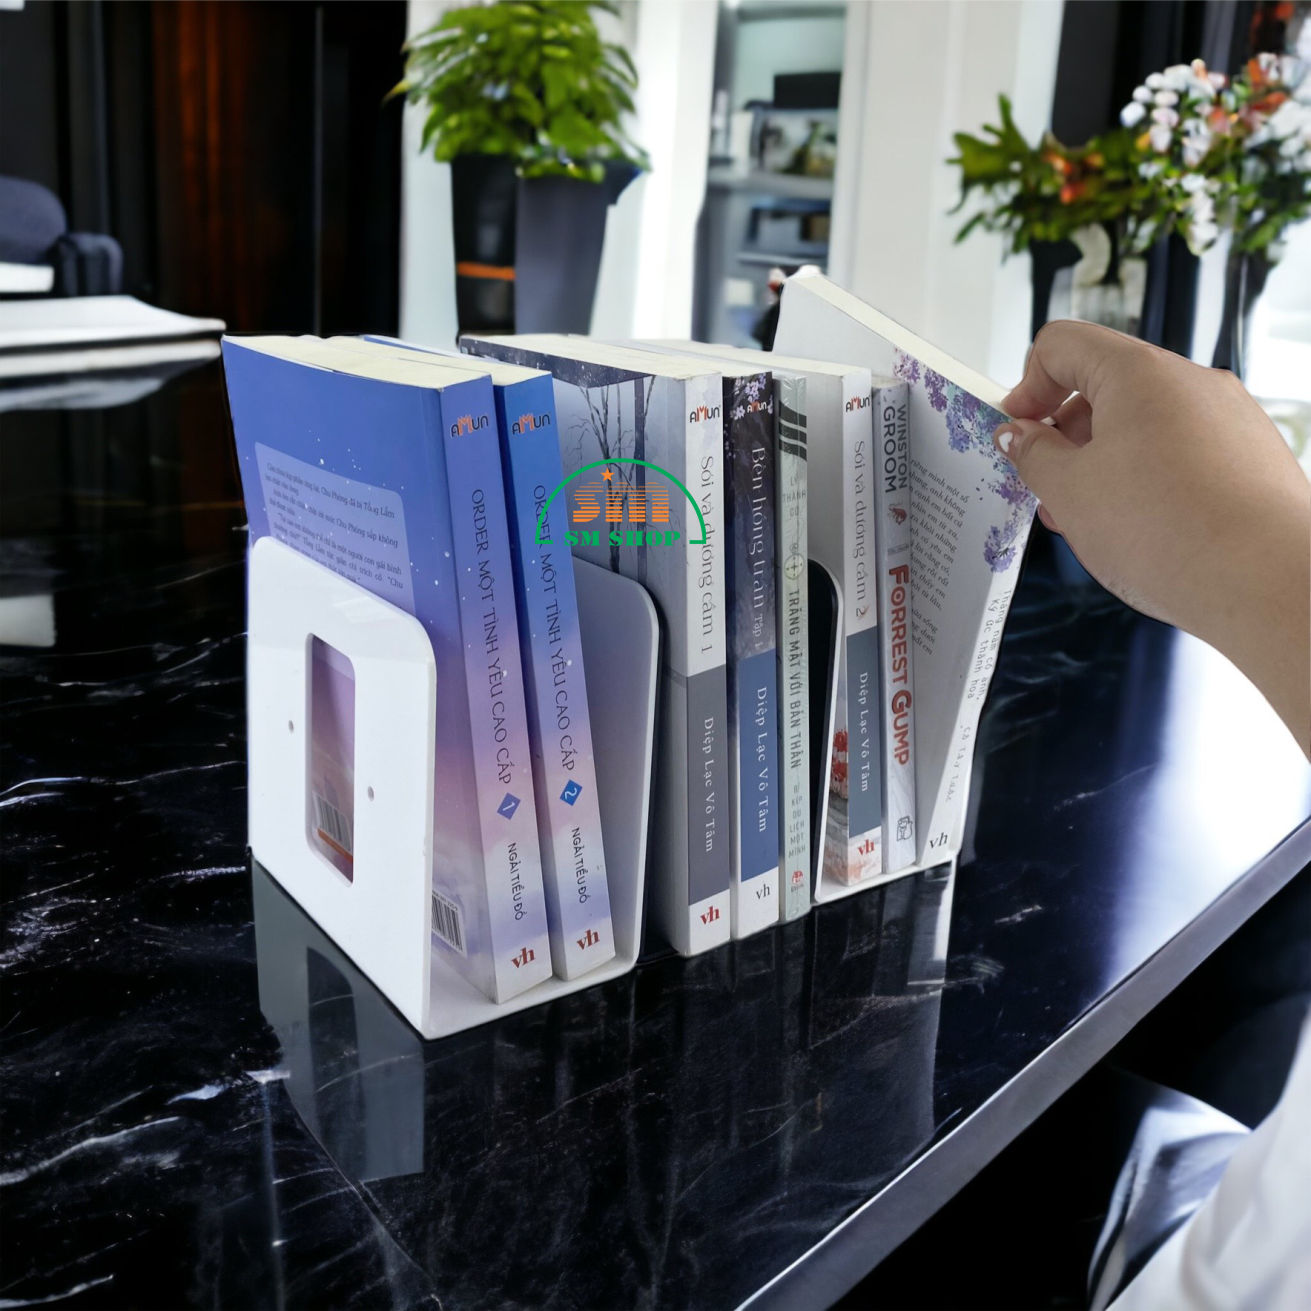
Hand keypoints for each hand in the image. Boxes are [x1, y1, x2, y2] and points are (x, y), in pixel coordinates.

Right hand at [995, 320, 1309, 753]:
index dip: (1026, 388)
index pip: (1062, 345)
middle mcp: (1190, 382)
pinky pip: (1183, 452)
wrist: (1265, 580)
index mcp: (1139, 373)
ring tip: (1096, 521)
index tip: (1018, 435)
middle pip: (1106, 386)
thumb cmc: (1168, 531)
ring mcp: (1229, 417)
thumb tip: (1018, 435)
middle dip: (1066, 436)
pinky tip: (1145, 531)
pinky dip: (1151, 480)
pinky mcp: (1251, 456)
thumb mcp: (1068, 492)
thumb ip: (1032, 455)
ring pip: (1145, 424)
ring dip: (1106, 463)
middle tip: (1050, 491)